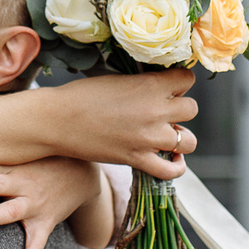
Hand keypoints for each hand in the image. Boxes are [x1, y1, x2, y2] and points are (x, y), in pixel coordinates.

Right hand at [48, 69, 197, 179]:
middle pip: (192, 109)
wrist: (57, 120)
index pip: (187, 80)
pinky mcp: (138, 160)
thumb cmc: (81, 94)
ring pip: (190, 140)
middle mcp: (155, 111)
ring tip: (166, 134)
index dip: (180, 83)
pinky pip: (172, 170)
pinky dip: (176, 166)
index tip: (168, 87)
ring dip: (180, 137)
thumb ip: (143, 83)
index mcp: (150, 85)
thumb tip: (159, 84)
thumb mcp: (117, 78)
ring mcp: (149, 138)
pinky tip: (172, 158)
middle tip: (163, 110)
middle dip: (180, 108)